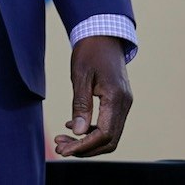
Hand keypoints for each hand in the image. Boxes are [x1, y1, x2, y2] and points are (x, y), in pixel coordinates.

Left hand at [54, 35, 131, 157]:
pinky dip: (91, 130)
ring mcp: (124, 103)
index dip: (84, 146)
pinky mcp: (119, 101)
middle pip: (109, 140)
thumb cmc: (90, 51)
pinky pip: (109, 124)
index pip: (104, 134)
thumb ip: (80, 105)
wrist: (103, 34)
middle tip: (60, 147)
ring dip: (87, 141)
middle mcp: (125, 103)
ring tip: (63, 139)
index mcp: (116, 97)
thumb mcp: (80, 75)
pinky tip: (72, 127)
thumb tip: (77, 132)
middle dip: (84, 148)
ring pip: (109, 135)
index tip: (63, 149)